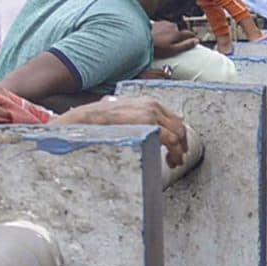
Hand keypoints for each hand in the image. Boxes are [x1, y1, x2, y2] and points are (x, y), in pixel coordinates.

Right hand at [52, 96, 189, 167]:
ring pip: (178, 135)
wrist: (84, 120)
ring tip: (174, 162)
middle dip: (182, 144)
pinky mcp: (148, 126)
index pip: (174, 118)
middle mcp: (152, 106)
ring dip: (179, 151)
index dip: (179, 134)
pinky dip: (174, 153)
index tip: (178, 147)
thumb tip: (144, 124)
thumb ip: (133, 115)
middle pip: (179, 127)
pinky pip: (171, 140)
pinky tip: (169, 161)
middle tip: (178, 158)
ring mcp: (151, 115)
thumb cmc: (97, 119)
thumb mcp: (120, 111)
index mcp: (147, 103)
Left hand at [149, 20, 192, 55]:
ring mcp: (163, 23)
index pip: (189, 33)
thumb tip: (196, 41)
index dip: (193, 37)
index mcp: (177, 33)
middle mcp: (171, 26)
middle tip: (174, 44)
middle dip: (179, 36)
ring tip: (164, 42)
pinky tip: (157, 37)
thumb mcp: (172, 50)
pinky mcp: (155, 23)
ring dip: (170, 33)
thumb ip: (185, 45)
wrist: (138, 39)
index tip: (195, 40)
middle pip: (179, 31)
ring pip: (170, 28)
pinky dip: (162, 31)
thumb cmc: (155, 47)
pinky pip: (162, 27)